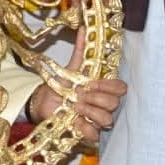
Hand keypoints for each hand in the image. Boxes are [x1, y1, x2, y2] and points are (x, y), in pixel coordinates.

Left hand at [28, 26, 126, 142]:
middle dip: (97, 98)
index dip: (109, 86)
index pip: (120, 88)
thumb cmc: (62, 85)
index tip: (92, 82)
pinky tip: (75, 121)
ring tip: (75, 105)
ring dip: (91, 111)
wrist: (43, 101)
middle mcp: (102, 104)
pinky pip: (94, 135)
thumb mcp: (71, 68)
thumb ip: (81, 51)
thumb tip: (84, 29)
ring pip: (107, 119)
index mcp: (102, 88)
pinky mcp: (86, 133)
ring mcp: (95, 120)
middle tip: (79, 94)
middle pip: (114, 103)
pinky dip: (85, 128)